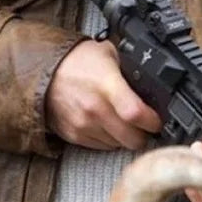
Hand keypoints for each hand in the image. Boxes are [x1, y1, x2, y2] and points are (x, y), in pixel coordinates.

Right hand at [45, 39, 161, 150]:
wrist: (44, 72)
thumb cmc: (78, 60)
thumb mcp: (109, 53)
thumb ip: (130, 68)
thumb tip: (152, 81)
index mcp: (106, 85)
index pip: (135, 113)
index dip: (153, 120)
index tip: (158, 119)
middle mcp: (95, 108)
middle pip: (132, 138)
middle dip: (145, 134)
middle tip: (147, 124)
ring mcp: (84, 125)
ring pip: (119, 145)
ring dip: (126, 137)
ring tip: (125, 121)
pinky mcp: (74, 136)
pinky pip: (102, 147)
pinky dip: (110, 139)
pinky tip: (109, 124)